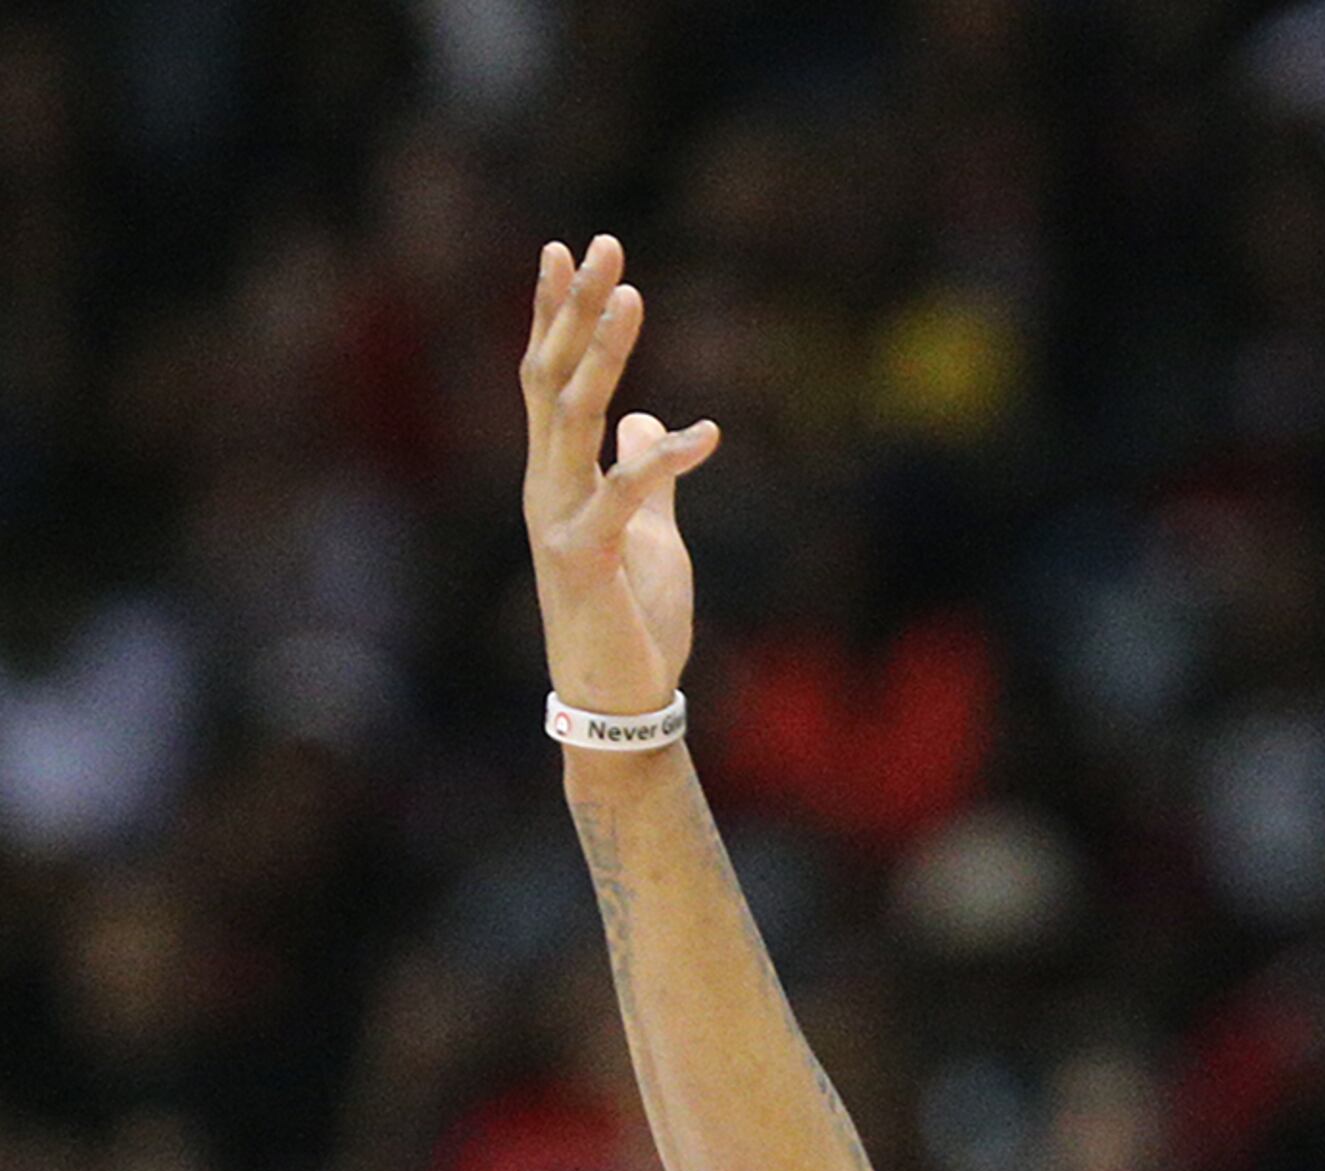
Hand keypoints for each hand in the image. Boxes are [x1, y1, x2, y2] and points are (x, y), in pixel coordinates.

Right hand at [520, 235, 720, 722]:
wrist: (620, 701)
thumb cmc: (632, 619)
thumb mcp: (650, 533)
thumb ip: (646, 476)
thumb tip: (646, 420)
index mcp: (556, 475)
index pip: (547, 376)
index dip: (555, 313)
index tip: (569, 250)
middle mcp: (544, 485)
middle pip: (551, 377)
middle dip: (574, 308)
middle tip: (603, 243)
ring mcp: (556, 519)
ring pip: (572, 417)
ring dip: (601, 353)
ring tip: (631, 295)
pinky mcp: (583, 558)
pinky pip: (623, 496)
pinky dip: (663, 462)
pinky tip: (708, 434)